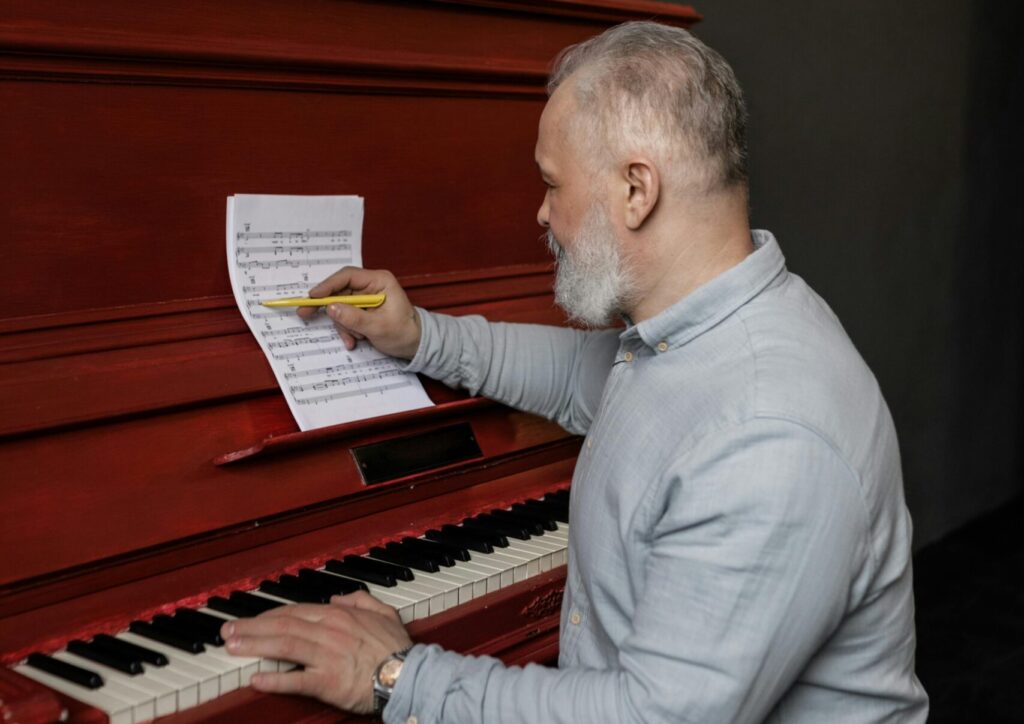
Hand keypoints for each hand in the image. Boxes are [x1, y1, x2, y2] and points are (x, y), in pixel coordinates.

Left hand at [220, 591, 413, 713]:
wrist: (408, 675)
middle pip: (282, 625)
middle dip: (251, 627)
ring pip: (284, 645)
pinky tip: (256, 678)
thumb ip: (361, 600)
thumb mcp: (384, 613)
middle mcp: (329, 631)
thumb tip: (338, 598)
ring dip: (255, 645)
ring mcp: (327, 656)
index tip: (251, 619)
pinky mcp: (327, 681)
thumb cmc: (397, 648)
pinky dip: (274, 679)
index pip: (295, 611)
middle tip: (227, 631)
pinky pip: (296, 679)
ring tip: (232, 647)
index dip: (269, 615)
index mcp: (340, 615)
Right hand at [299, 266, 421, 358]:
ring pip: (340, 307)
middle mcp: (370, 286)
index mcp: (379, 281)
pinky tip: (354, 341)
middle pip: (339, 291)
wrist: (415, 346)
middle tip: (305, 313)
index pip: (347, 277)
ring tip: (356, 338)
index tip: (313, 296)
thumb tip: (331, 308)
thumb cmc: (404, 333)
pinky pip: (345, 318)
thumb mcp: (378, 327)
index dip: (328, 285)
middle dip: (329, 308)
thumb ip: (354, 317)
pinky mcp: (362, 311)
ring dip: (343, 325)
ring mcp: (365, 299)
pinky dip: (347, 330)